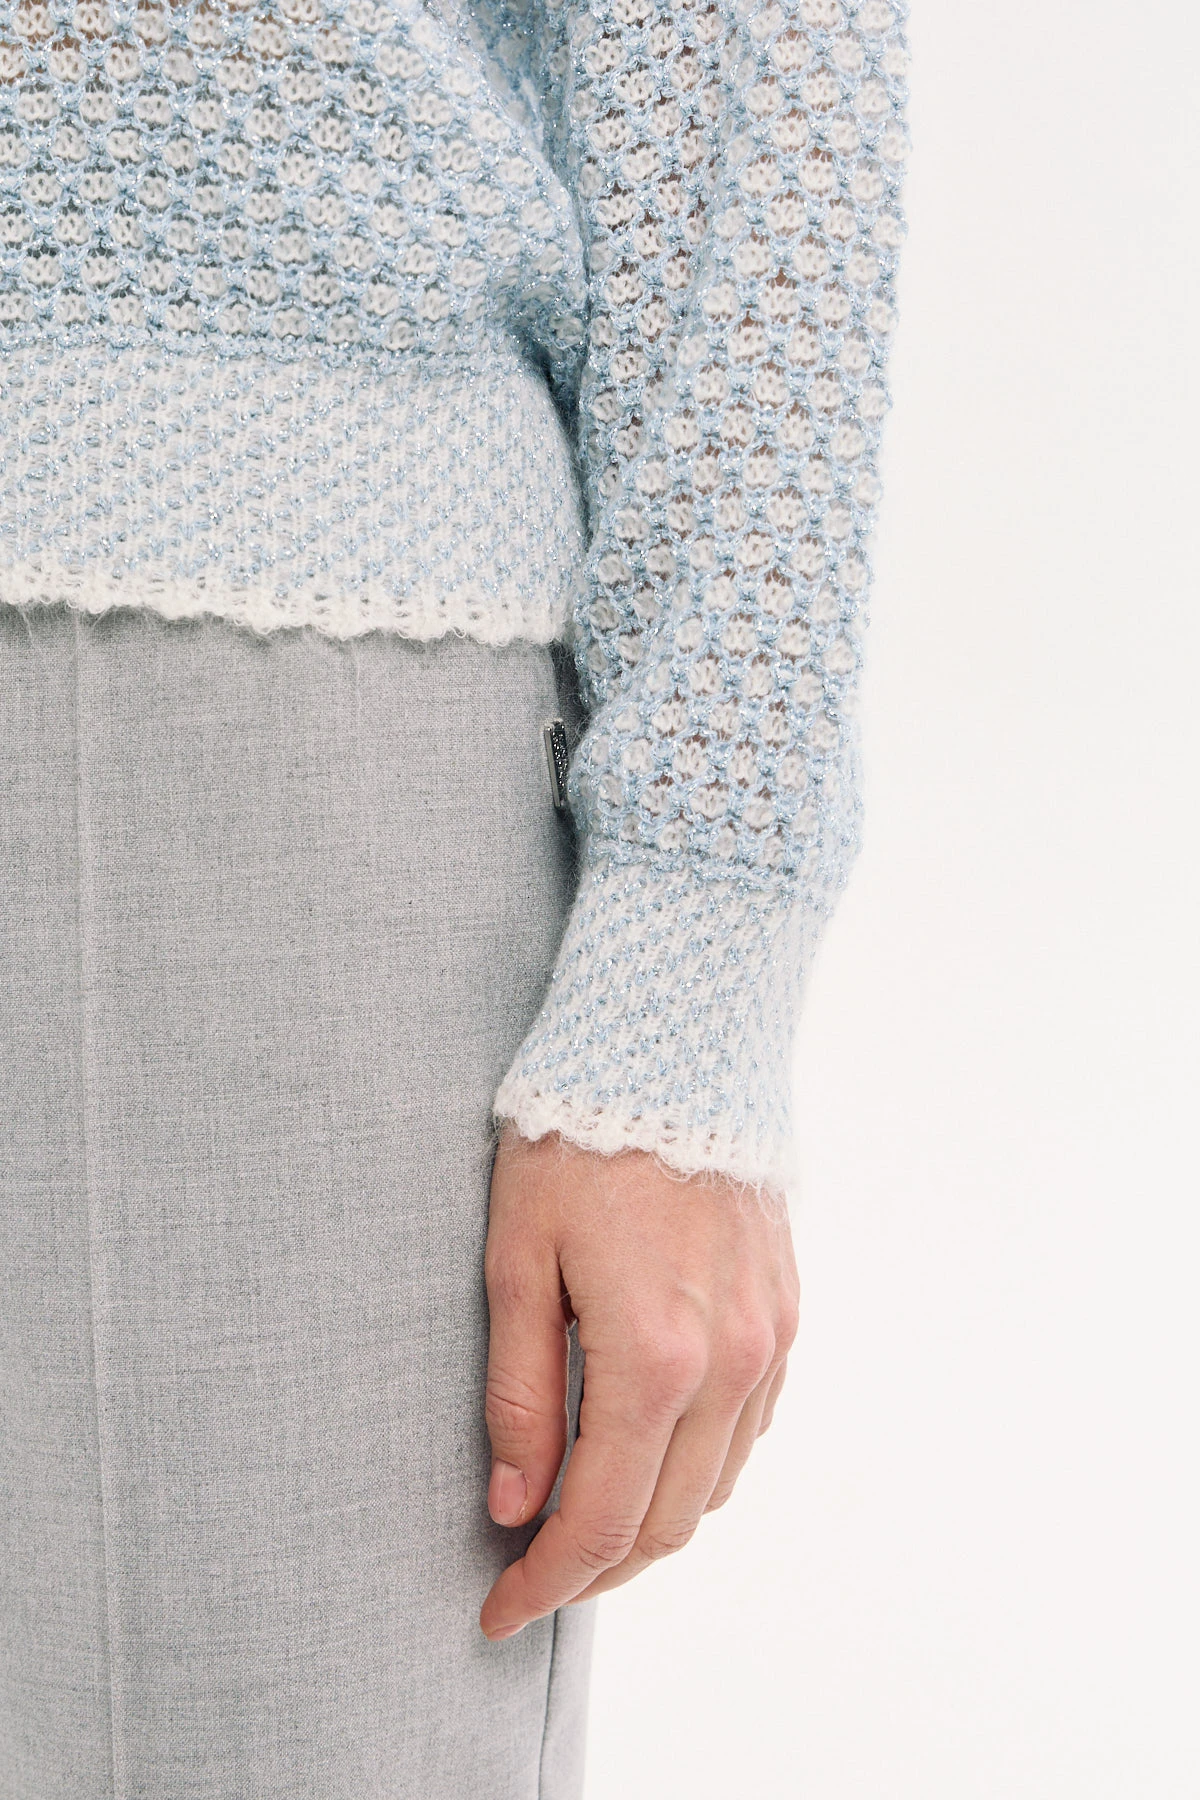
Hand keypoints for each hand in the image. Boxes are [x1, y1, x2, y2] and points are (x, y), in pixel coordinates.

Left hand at [478, 1126, 799, 1639]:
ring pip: (714, 1488)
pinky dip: (698, 1469)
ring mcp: (768, 1341)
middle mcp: (727, 1364)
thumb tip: (514, 1505)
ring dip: (649, 1526)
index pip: (601, 1520)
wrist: (672, 1053)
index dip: (546, 1583)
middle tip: (531, 1577)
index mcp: (652, 1356)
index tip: (497, 1611)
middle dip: (595, 1569)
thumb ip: (518, 1394)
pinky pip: (748, 1431)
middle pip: (665, 1523)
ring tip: (582, 1525)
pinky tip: (650, 1456)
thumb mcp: (516, 1261)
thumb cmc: (575, 1144)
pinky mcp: (785, 1315)